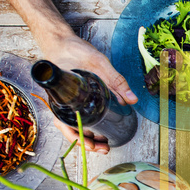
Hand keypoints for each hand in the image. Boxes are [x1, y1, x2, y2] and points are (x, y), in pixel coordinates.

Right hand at [38, 33, 136, 153]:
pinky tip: (97, 132)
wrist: (59, 40)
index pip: (63, 123)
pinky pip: (73, 119)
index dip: (76, 136)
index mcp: (60, 95)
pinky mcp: (68, 101)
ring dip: (85, 137)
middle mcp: (58, 102)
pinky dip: (85, 128)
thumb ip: (116, 81)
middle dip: (85, 142)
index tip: (90, 143)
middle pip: (67, 129)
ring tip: (102, 145)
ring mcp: (63, 103)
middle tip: (103, 148)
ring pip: (70, 126)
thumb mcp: (99, 63)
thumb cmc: (73, 50)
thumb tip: (132, 100)